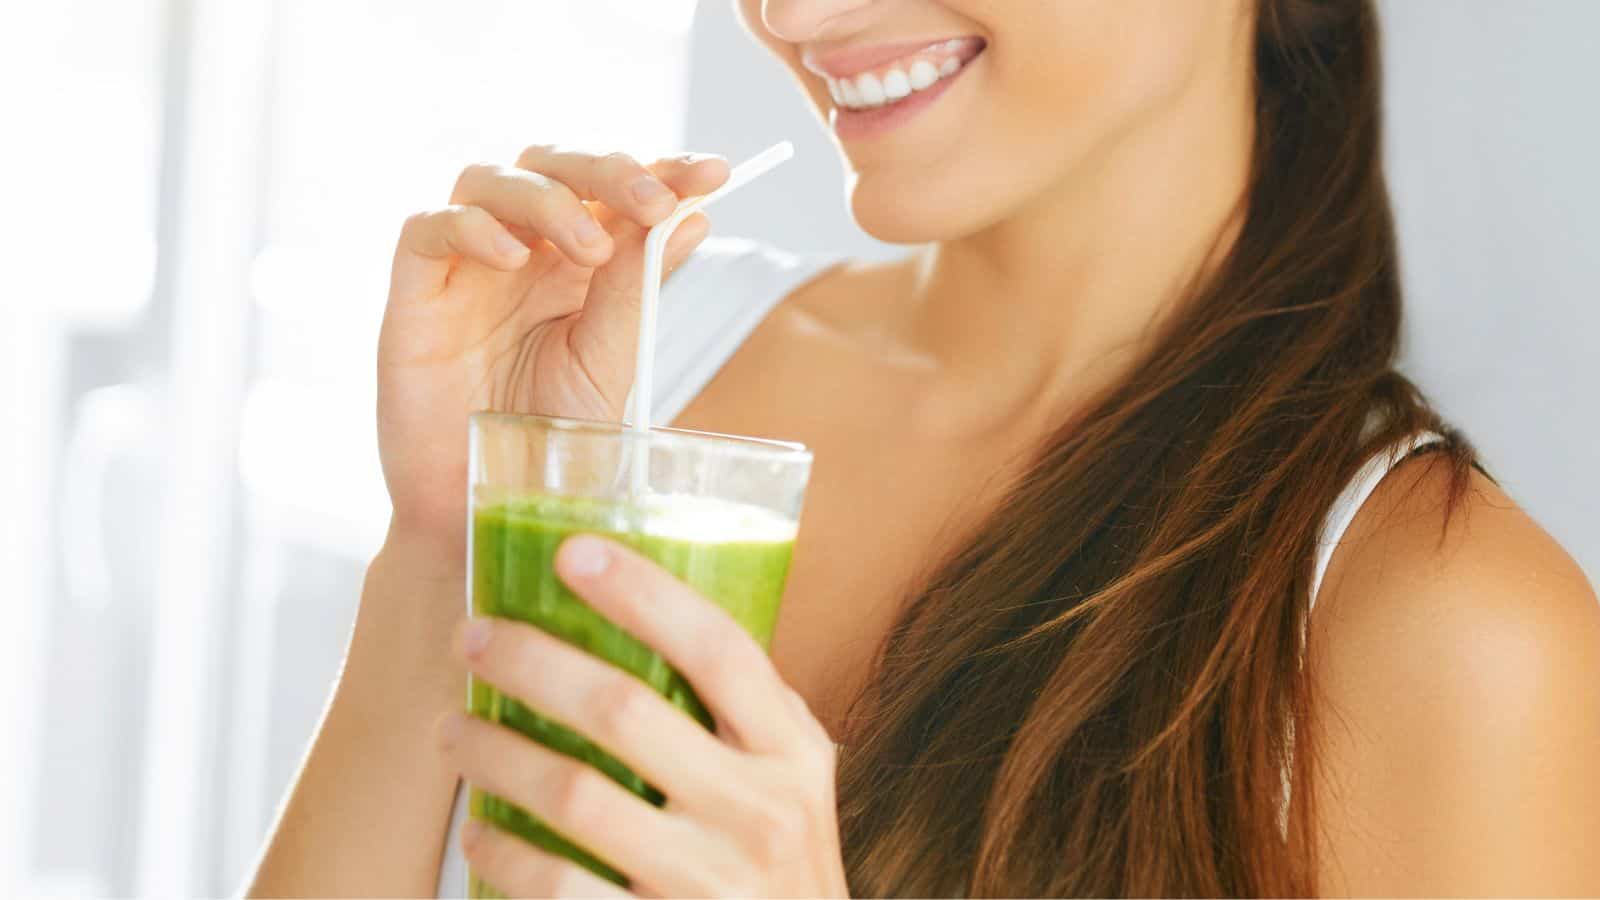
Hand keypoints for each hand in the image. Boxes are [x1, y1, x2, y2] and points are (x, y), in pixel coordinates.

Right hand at [377, 147, 729, 569]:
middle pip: (550, 164)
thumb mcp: (608, 360)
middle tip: (652, 200)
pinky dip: (471, 227)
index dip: (662, 169)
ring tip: (592, 248)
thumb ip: (636, 287)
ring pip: (487, 180)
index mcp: (576, 264)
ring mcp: (465, 269)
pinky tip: (514, 257)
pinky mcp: (414, 296)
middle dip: (607, 169)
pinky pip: (426, 230)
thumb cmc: (549, 442)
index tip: (713, 171)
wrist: (486, 510)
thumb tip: (692, 214)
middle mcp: (521, 253)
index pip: (613, 190)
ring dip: (548, 198)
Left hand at [436, 536, 850, 897]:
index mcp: (792, 755)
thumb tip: (663, 613)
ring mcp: (710, 881)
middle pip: (625, 708)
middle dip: (532, 661)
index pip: (719, 650)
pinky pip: (558, 886)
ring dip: (496, 751)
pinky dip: (503, 852)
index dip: (644, 594)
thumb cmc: (783, 871)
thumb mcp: (796, 786)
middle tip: (472, 636)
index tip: (572, 552)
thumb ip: (751, 715)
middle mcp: (761, 812)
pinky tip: (478, 830)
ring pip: (575, 793)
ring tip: (453, 727)